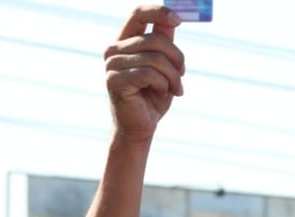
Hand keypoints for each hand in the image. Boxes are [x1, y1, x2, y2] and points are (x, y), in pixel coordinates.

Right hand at [105, 5, 184, 142]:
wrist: (141, 127)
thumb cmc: (152, 97)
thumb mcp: (164, 67)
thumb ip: (164, 43)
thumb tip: (172, 19)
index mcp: (125, 41)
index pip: (138, 14)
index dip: (159, 12)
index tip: (179, 19)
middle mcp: (114, 49)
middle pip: (155, 39)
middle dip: (177, 58)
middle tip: (183, 74)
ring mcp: (112, 64)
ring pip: (155, 59)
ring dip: (173, 76)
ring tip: (176, 89)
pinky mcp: (114, 80)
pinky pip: (149, 74)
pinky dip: (163, 85)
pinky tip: (162, 94)